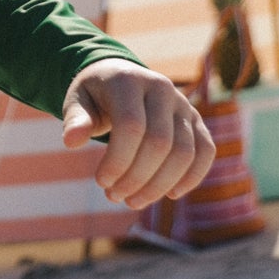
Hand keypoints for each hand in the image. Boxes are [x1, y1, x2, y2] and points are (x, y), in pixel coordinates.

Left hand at [61, 61, 215, 207]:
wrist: (121, 77)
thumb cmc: (95, 95)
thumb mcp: (76, 100)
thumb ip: (75, 119)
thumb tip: (72, 142)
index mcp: (129, 81)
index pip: (131, 126)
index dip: (118, 160)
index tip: (101, 182)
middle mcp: (162, 89)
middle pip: (159, 143)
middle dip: (137, 178)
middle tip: (114, 197)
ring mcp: (183, 104)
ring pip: (184, 152)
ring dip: (160, 184)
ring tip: (133, 201)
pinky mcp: (196, 119)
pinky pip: (206, 150)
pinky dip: (192, 176)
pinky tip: (170, 194)